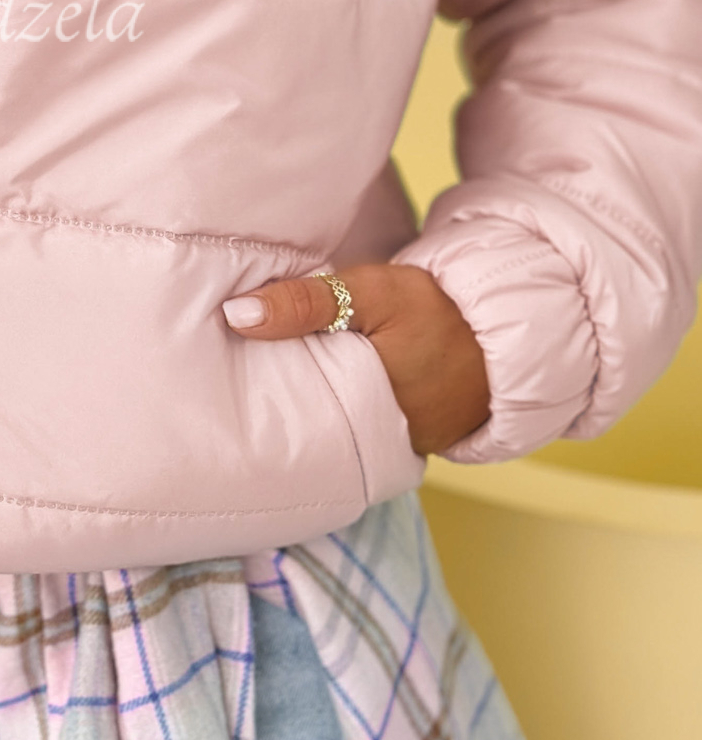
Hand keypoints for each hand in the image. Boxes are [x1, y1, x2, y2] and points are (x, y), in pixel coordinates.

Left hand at [222, 265, 489, 456]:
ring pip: (342, 433)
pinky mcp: (414, 444)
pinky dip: (348, 415)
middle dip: (289, 404)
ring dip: (319, 410)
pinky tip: (328, 393)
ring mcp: (402, 448)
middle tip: (254, 379)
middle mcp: (385, 441)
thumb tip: (237, 315)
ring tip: (285, 385)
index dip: (267, 388)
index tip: (235, 367)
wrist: (504, 326)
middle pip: (316, 426)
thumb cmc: (437, 307)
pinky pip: (367, 435)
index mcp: (369, 405)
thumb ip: (306, 302)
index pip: (298, 407)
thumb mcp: (369, 291)